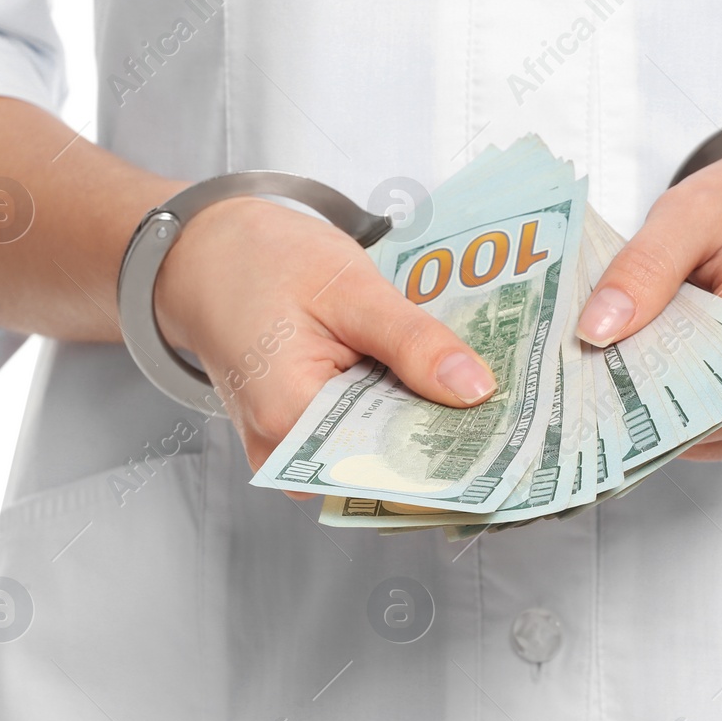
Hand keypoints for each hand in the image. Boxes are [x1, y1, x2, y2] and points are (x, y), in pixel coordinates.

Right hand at [151, 195, 497, 489]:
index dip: (457, 454)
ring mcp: (292, 452)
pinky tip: (440, 389)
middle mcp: (287, 454)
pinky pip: (365, 437)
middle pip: (390, 464)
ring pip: (381, 453)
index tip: (516, 439)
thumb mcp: (349, 289)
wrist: (202, 256)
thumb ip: (412, 342)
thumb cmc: (261, 263)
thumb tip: (475, 390)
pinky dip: (401, 414)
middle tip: (519, 414)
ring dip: (429, 426)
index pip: (392, 465)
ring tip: (487, 397)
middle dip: (451, 438)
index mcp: (291, 420)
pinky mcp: (305, 437)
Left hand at [577, 149, 721, 459]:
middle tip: (597, 350)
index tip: (578, 354)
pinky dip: (685, 410)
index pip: (667, 373)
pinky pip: (715, 439)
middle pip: (680, 411)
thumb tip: (596, 332)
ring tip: (647, 345)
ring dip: (659, 399)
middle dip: (632, 385)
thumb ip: (644, 268)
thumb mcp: (696, 210)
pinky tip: (676, 368)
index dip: (615, 366)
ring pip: (693, 433)